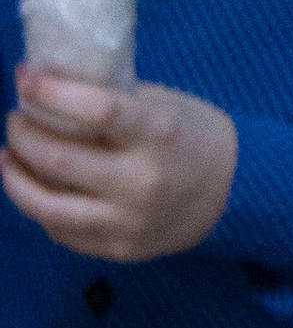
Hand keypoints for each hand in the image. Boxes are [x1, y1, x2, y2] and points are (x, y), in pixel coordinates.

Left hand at [3, 68, 238, 259]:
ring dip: (15, 177)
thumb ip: (110, 101)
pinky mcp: (118, 249)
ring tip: (8, 156)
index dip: (52, 92)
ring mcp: (128, 221)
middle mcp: (142, 182)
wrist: (234, 195)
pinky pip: (61, 231)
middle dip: (23, 133)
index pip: (98, 110)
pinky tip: (36, 186)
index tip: (27, 77)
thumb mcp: (162, 107)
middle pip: (59, 158)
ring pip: (47, 205)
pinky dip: (40, 205)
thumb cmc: (193, 138)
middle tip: (16, 118)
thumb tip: (46, 85)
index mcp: (160, 135)